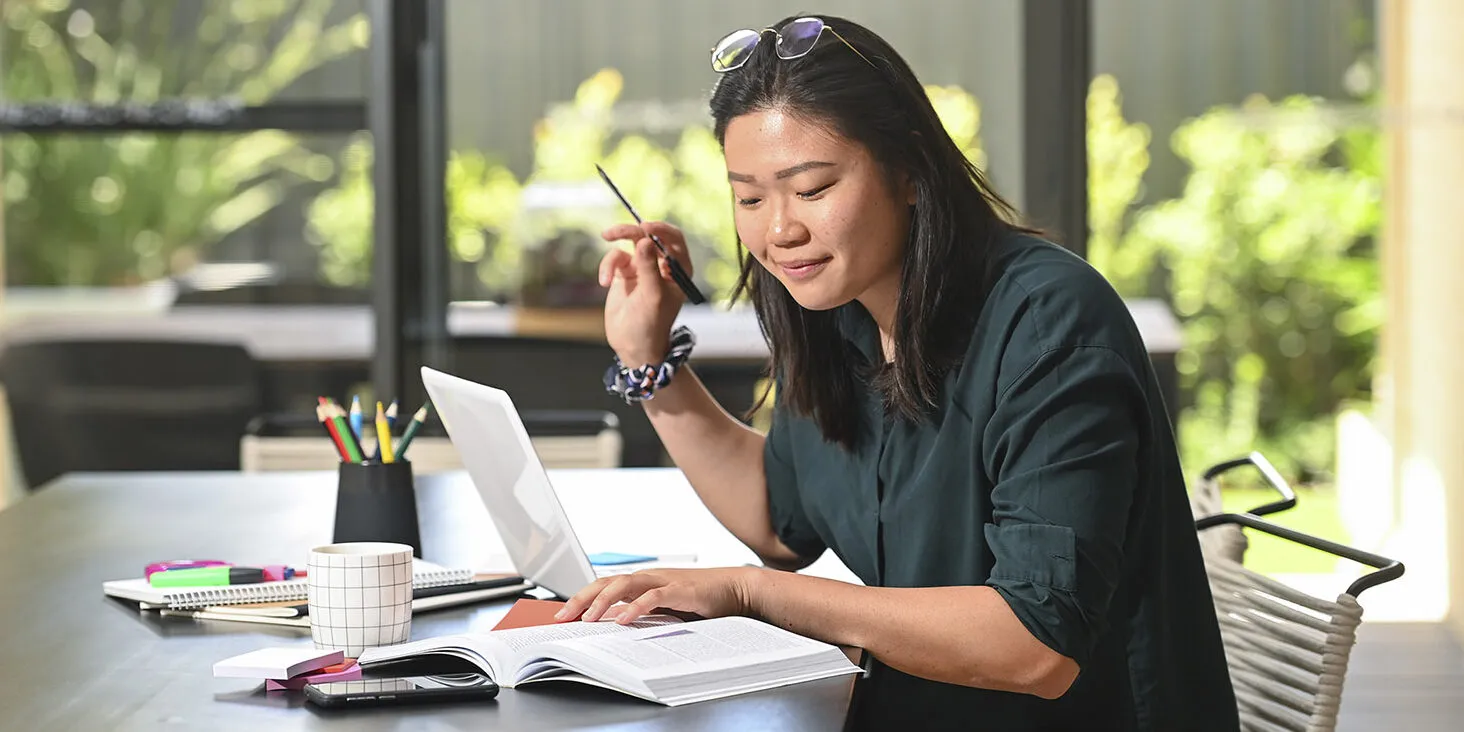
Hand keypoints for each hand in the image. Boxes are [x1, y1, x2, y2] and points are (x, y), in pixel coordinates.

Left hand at [555, 567, 760, 625]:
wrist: (735, 589)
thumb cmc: (701, 600)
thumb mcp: (666, 609)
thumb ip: (642, 613)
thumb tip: (614, 624)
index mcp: (643, 582)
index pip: (604, 586)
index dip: (582, 598)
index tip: (562, 615)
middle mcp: (649, 578)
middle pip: (607, 582)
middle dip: (581, 599)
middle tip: (562, 617)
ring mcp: (663, 581)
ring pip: (624, 584)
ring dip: (602, 601)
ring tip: (586, 618)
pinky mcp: (680, 589)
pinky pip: (653, 596)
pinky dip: (636, 607)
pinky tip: (623, 619)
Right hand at [598, 221, 693, 365]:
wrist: (632, 344)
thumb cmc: (651, 323)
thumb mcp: (652, 295)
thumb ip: (649, 267)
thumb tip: (644, 240)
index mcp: (679, 269)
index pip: (674, 238)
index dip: (660, 229)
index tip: (644, 228)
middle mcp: (662, 265)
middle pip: (648, 235)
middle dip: (631, 232)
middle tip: (613, 233)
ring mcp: (643, 267)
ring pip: (629, 244)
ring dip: (614, 252)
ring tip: (605, 266)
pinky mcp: (624, 273)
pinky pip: (615, 259)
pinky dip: (607, 268)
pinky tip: (604, 282)